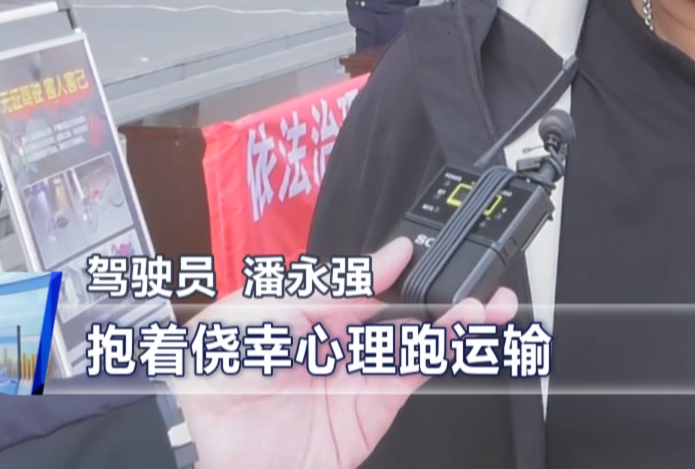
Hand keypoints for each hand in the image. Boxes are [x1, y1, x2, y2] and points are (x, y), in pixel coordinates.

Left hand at [179, 237, 518, 468]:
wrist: (206, 445)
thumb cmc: (215, 372)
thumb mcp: (264, 306)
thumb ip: (327, 286)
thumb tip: (381, 263)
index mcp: (305, 310)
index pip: (361, 282)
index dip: (392, 266)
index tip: (416, 250)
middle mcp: (335, 341)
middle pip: (398, 310)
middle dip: (436, 292)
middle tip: (472, 276)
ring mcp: (355, 375)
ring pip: (415, 342)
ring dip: (453, 322)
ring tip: (487, 304)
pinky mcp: (370, 409)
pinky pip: (412, 376)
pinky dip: (441, 355)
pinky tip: (461, 333)